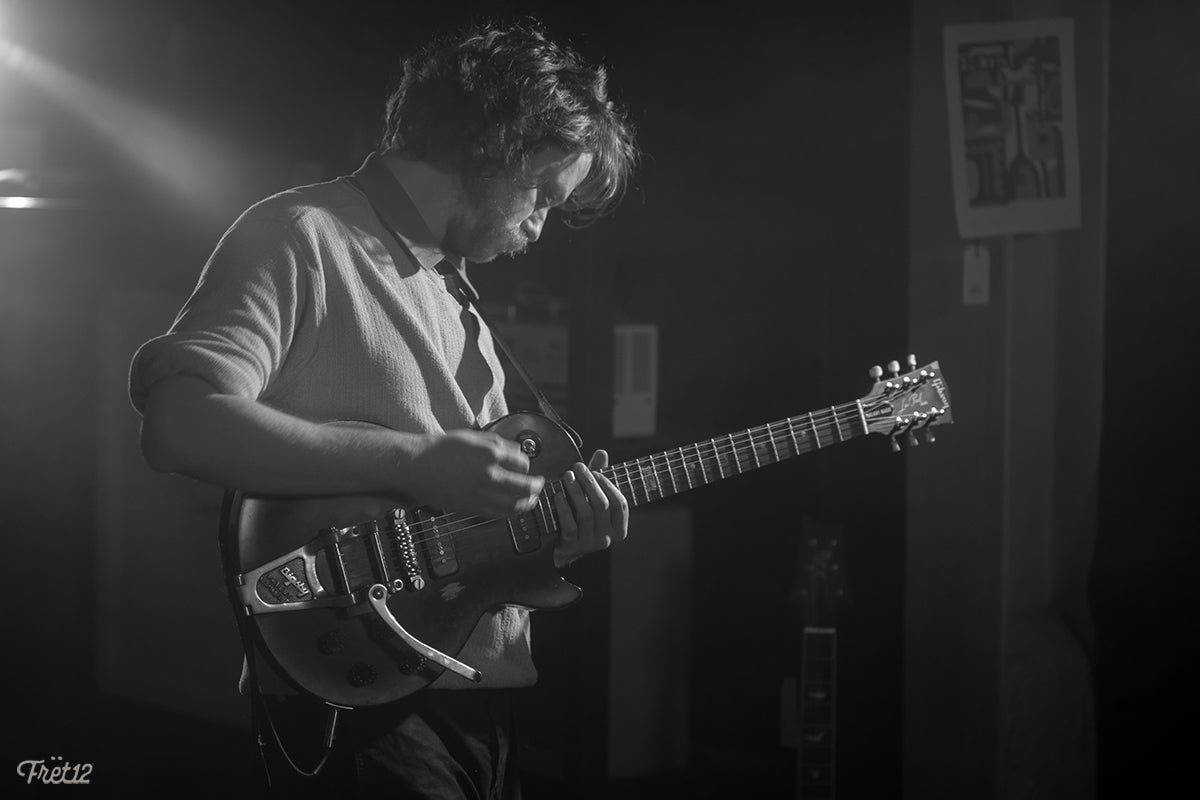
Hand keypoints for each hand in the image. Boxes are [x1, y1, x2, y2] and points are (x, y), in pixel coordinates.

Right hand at [403, 430, 543, 517]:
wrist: (416, 466)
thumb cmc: (439, 449)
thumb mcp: (472, 437)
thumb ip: (497, 443)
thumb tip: (516, 451)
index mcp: (490, 454)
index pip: (523, 463)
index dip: (527, 465)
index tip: (525, 466)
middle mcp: (488, 475)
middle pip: (526, 486)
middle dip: (537, 486)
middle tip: (539, 484)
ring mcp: (481, 494)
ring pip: (516, 505)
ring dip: (528, 502)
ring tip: (531, 499)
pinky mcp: (472, 508)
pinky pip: (500, 515)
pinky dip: (511, 512)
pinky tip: (514, 508)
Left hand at [553, 449, 628, 567]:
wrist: (563, 547)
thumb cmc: (581, 517)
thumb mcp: (592, 498)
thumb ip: (599, 478)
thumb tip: (602, 453)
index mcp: (619, 528)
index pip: (620, 504)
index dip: (608, 485)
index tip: (596, 471)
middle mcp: (607, 538)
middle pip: (602, 505)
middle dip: (589, 483)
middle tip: (577, 467)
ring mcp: (590, 544)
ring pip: (586, 513)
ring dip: (576, 492)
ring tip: (567, 476)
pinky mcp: (572, 546)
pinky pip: (569, 525)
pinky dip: (563, 508)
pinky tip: (557, 495)